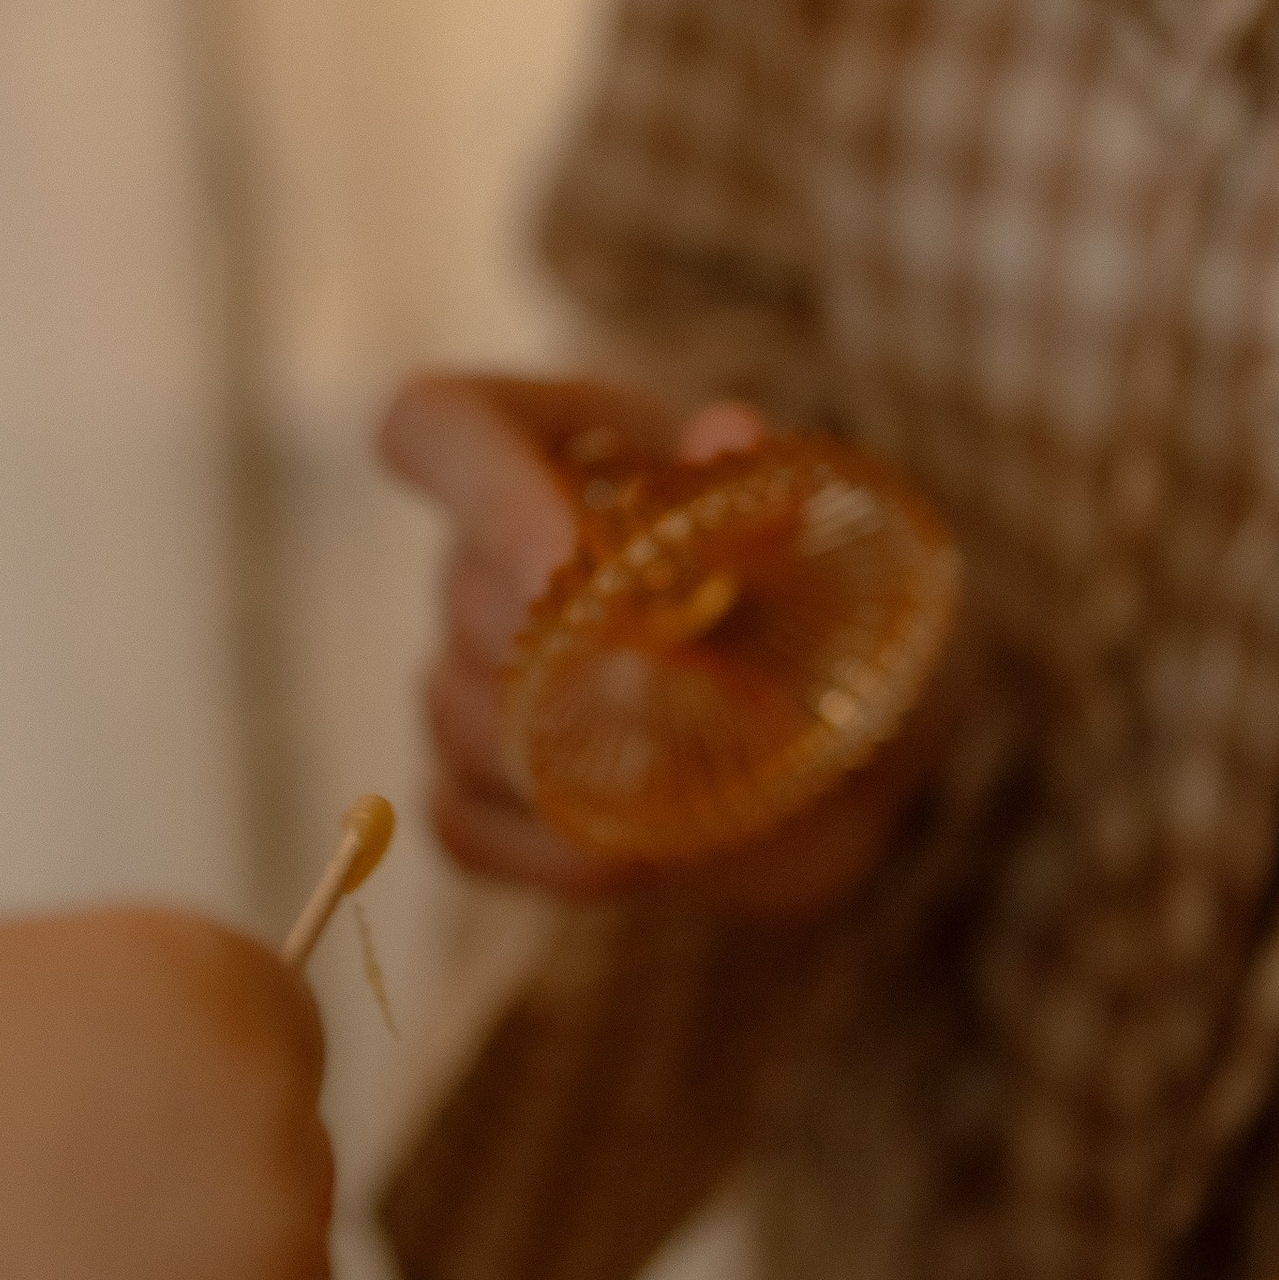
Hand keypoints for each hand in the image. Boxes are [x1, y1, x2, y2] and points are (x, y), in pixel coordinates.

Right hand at [0, 908, 333, 1279]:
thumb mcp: (5, 982)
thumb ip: (137, 1006)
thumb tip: (206, 1050)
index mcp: (211, 981)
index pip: (282, 1030)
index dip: (204, 1085)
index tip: (134, 1125)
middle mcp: (269, 1106)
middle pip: (286, 1158)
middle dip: (200, 1192)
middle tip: (65, 1223)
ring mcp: (265, 1255)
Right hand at [376, 368, 958, 919]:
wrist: (839, 748)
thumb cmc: (817, 610)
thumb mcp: (821, 537)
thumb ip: (766, 494)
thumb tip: (725, 433)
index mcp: (554, 443)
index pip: (439, 425)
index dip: (479, 492)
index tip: (562, 566)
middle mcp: (483, 551)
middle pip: (465, 599)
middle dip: (569, 663)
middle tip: (690, 703)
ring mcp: (461, 672)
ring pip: (456, 716)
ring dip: (566, 761)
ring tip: (689, 780)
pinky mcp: (467, 785)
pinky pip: (462, 821)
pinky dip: (548, 850)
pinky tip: (633, 853)